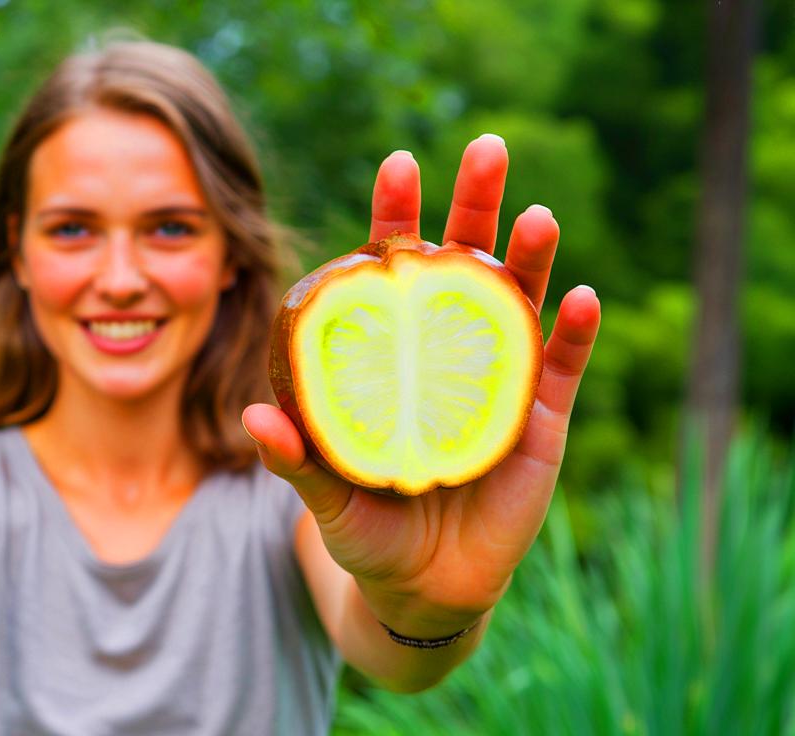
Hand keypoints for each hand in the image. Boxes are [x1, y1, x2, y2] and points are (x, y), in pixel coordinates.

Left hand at [242, 134, 600, 636]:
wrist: (422, 587)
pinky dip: (573, 334)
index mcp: (394, 351)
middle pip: (466, 265)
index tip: (399, 163)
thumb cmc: (366, 528)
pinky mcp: (541, 422)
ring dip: (531, 257)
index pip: (394, 271)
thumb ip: (295, 455)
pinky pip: (560, 369)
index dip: (399, 217)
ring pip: (519, 304)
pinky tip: (580, 297)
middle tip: (487, 148)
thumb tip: (252, 417)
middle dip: (477, 205)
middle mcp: (448, 351)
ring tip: (535, 214)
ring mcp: (498, 381)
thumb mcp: (326, 491)